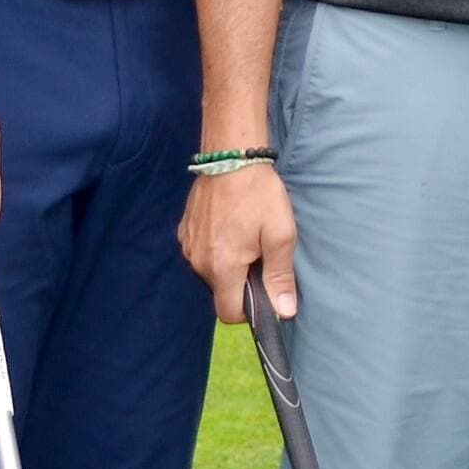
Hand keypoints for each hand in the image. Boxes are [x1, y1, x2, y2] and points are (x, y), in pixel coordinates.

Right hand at [179, 162, 296, 322]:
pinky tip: (229, 225)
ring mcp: (188, 245)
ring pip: (210, 272)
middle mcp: (198, 261)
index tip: (263, 287)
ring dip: (227, 264)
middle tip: (258, 252)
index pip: (229, 313)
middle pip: (220, 291)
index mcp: (222, 267)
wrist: (230, 155)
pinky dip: (216, 248)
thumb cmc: (258, 194)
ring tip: (244, 234)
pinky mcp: (184, 231)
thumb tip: (284, 311)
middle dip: (240, 282)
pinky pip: (201, 253)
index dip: (249, 309)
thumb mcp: (279, 234)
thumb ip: (280, 276)